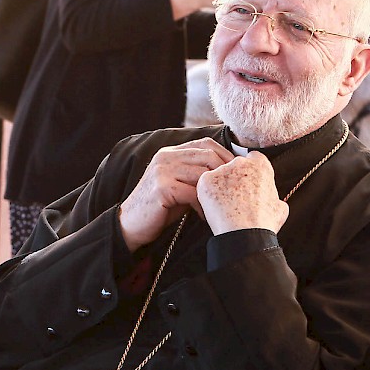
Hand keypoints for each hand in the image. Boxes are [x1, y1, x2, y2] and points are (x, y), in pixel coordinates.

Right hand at [117, 137, 233, 251]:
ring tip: (220, 205)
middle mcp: (165, 156)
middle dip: (225, 173)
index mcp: (170, 152)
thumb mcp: (179, 185)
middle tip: (234, 190)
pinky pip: (193, 193)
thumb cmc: (160, 208)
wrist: (131, 225)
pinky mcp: (161, 187)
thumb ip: (196, 174)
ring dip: (214, 191)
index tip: (239, 172)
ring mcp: (162, 170)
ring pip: (202, 174)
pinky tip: (204, 215)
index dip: (225, 156)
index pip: (205, 144)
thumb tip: (229, 172)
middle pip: (207, 156)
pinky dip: (202, 206)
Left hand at [197, 151, 287, 235]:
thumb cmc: (263, 222)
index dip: (249, 170)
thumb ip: (274, 195)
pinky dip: (207, 193)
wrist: (244, 233)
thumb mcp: (280, 206)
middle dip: (233, 177)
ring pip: (218, 174)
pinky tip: (213, 205)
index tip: (247, 181)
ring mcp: (222, 170)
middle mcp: (241, 163)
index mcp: (260, 165)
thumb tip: (275, 200)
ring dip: (220, 185)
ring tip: (223, 203)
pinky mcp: (206, 179)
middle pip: (234, 165)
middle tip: (234, 195)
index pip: (252, 158)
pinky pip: (205, 183)